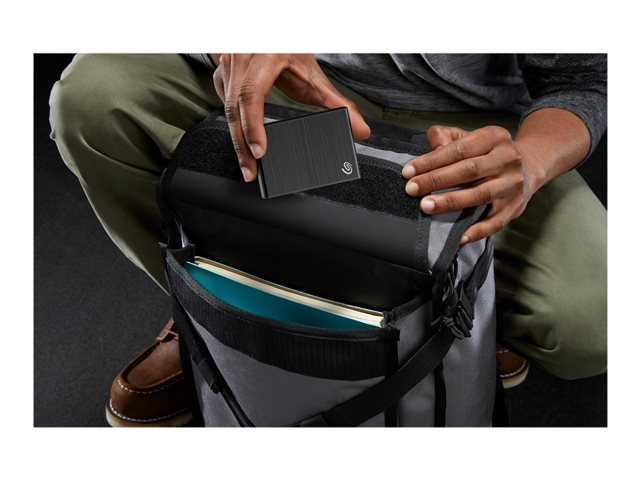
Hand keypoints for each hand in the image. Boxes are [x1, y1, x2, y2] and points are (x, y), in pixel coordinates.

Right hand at [210, 53, 370, 181]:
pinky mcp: (222, 73)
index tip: (260, 151)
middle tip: (251, 171)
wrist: (273, 33)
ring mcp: (229, 64)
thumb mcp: (316, 76)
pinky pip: (223, 102)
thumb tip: (361, 129)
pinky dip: (233, 125)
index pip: (252, 94)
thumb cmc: (292, 50)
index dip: (253, 126)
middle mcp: (242, 57)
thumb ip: (339, 104)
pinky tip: (242, 142)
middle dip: (242, 144)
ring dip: (235, 138)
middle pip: (235, 107)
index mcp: (266, 55)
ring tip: (247, 164)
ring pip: (226, 107)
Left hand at [402, 125, 543, 243]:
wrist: (528, 167)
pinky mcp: (515, 206)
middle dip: (436, 180)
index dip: (431, 161)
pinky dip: (478, 230)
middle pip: (469, 170)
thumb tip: (432, 145)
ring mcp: (513, 184)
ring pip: (480, 194)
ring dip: (451, 202)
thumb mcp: (470, 137)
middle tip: (411, 189)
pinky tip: (459, 236)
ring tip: (426, 206)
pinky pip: (496, 221)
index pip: (458, 149)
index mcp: (494, 137)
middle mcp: (507, 159)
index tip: (408, 172)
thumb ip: (448, 138)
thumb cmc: (487, 153)